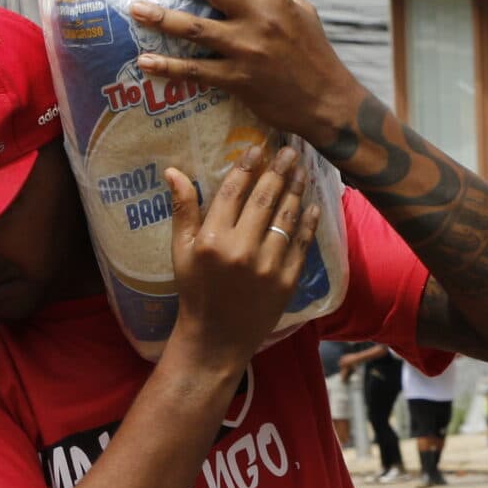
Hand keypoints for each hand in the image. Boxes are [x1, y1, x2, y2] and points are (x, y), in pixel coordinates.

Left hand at [133, 0, 363, 147]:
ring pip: (193, 27)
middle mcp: (259, 18)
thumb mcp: (305, 11)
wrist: (328, 103)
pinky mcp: (238, 79)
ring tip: (136, 10)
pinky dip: (167, 66)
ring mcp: (246, 49)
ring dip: (159, 17)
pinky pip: (194, 70)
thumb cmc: (317, 55)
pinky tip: (146, 61)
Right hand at [166, 144, 323, 371]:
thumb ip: (182, 210)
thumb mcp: (180, 251)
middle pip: (265, 199)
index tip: (258, 148)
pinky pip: (302, 244)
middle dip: (279, 171)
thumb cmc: (195, 291)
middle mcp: (241, 249)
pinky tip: (313, 205)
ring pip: (286, 218)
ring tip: (303, 170)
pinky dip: (309, 223)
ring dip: (297, 191)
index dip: (247, 167)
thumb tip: (174, 171)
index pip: (233, 192)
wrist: (216, 339)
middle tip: (291, 150)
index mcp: (212, 239)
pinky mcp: (287, 281)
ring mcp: (268, 266)